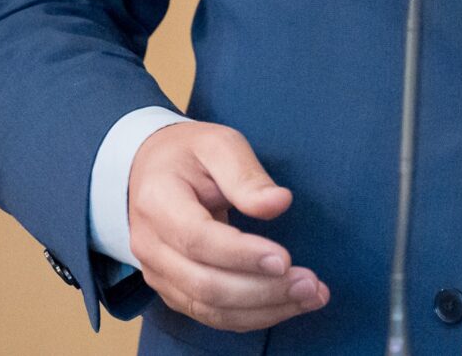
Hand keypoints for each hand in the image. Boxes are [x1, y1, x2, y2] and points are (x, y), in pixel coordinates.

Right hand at [127, 120, 327, 332]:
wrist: (152, 171)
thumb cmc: (188, 154)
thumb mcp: (218, 145)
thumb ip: (246, 175)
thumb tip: (279, 203)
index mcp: (157, 201)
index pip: (198, 239)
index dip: (242, 255)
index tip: (285, 258)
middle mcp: (150, 245)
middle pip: (206, 284)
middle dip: (263, 290)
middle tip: (310, 283)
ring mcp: (158, 273)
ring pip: (211, 309)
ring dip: (265, 309)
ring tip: (310, 297)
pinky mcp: (173, 291)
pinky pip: (213, 316)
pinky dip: (253, 316)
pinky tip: (288, 305)